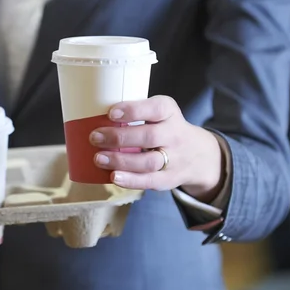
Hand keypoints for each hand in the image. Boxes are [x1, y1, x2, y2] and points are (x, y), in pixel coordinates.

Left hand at [89, 95, 224, 202]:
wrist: (199, 154)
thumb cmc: (164, 128)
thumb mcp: (158, 113)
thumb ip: (134, 113)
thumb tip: (90, 116)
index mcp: (169, 112)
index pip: (156, 108)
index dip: (133, 110)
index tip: (111, 113)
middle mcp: (175, 134)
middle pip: (149, 137)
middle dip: (119, 138)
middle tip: (94, 137)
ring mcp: (175, 158)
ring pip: (148, 162)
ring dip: (121, 161)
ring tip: (98, 158)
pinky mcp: (170, 179)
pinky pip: (150, 181)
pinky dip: (131, 180)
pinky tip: (113, 176)